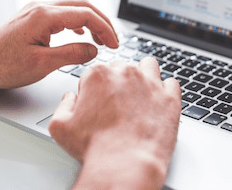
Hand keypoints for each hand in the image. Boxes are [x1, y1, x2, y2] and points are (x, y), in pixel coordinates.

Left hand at [0, 0, 119, 89]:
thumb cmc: (1, 66)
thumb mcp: (41, 65)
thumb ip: (72, 55)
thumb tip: (93, 50)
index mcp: (44, 16)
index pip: (86, 15)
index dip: (105, 29)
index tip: (115, 44)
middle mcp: (40, 7)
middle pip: (82, 6)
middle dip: (102, 22)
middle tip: (113, 41)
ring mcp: (35, 10)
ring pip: (73, 8)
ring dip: (90, 22)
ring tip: (101, 39)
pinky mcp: (31, 17)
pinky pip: (61, 13)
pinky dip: (77, 22)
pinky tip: (80, 33)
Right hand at [49, 57, 180, 188]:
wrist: (125, 164)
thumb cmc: (95, 147)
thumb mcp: (60, 126)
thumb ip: (63, 105)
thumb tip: (70, 97)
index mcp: (98, 75)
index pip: (95, 73)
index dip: (94, 90)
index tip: (96, 104)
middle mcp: (125, 73)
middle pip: (121, 68)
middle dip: (118, 82)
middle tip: (117, 105)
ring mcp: (151, 83)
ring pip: (148, 66)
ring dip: (144, 76)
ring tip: (139, 96)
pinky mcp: (170, 97)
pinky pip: (171, 83)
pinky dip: (166, 91)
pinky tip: (158, 103)